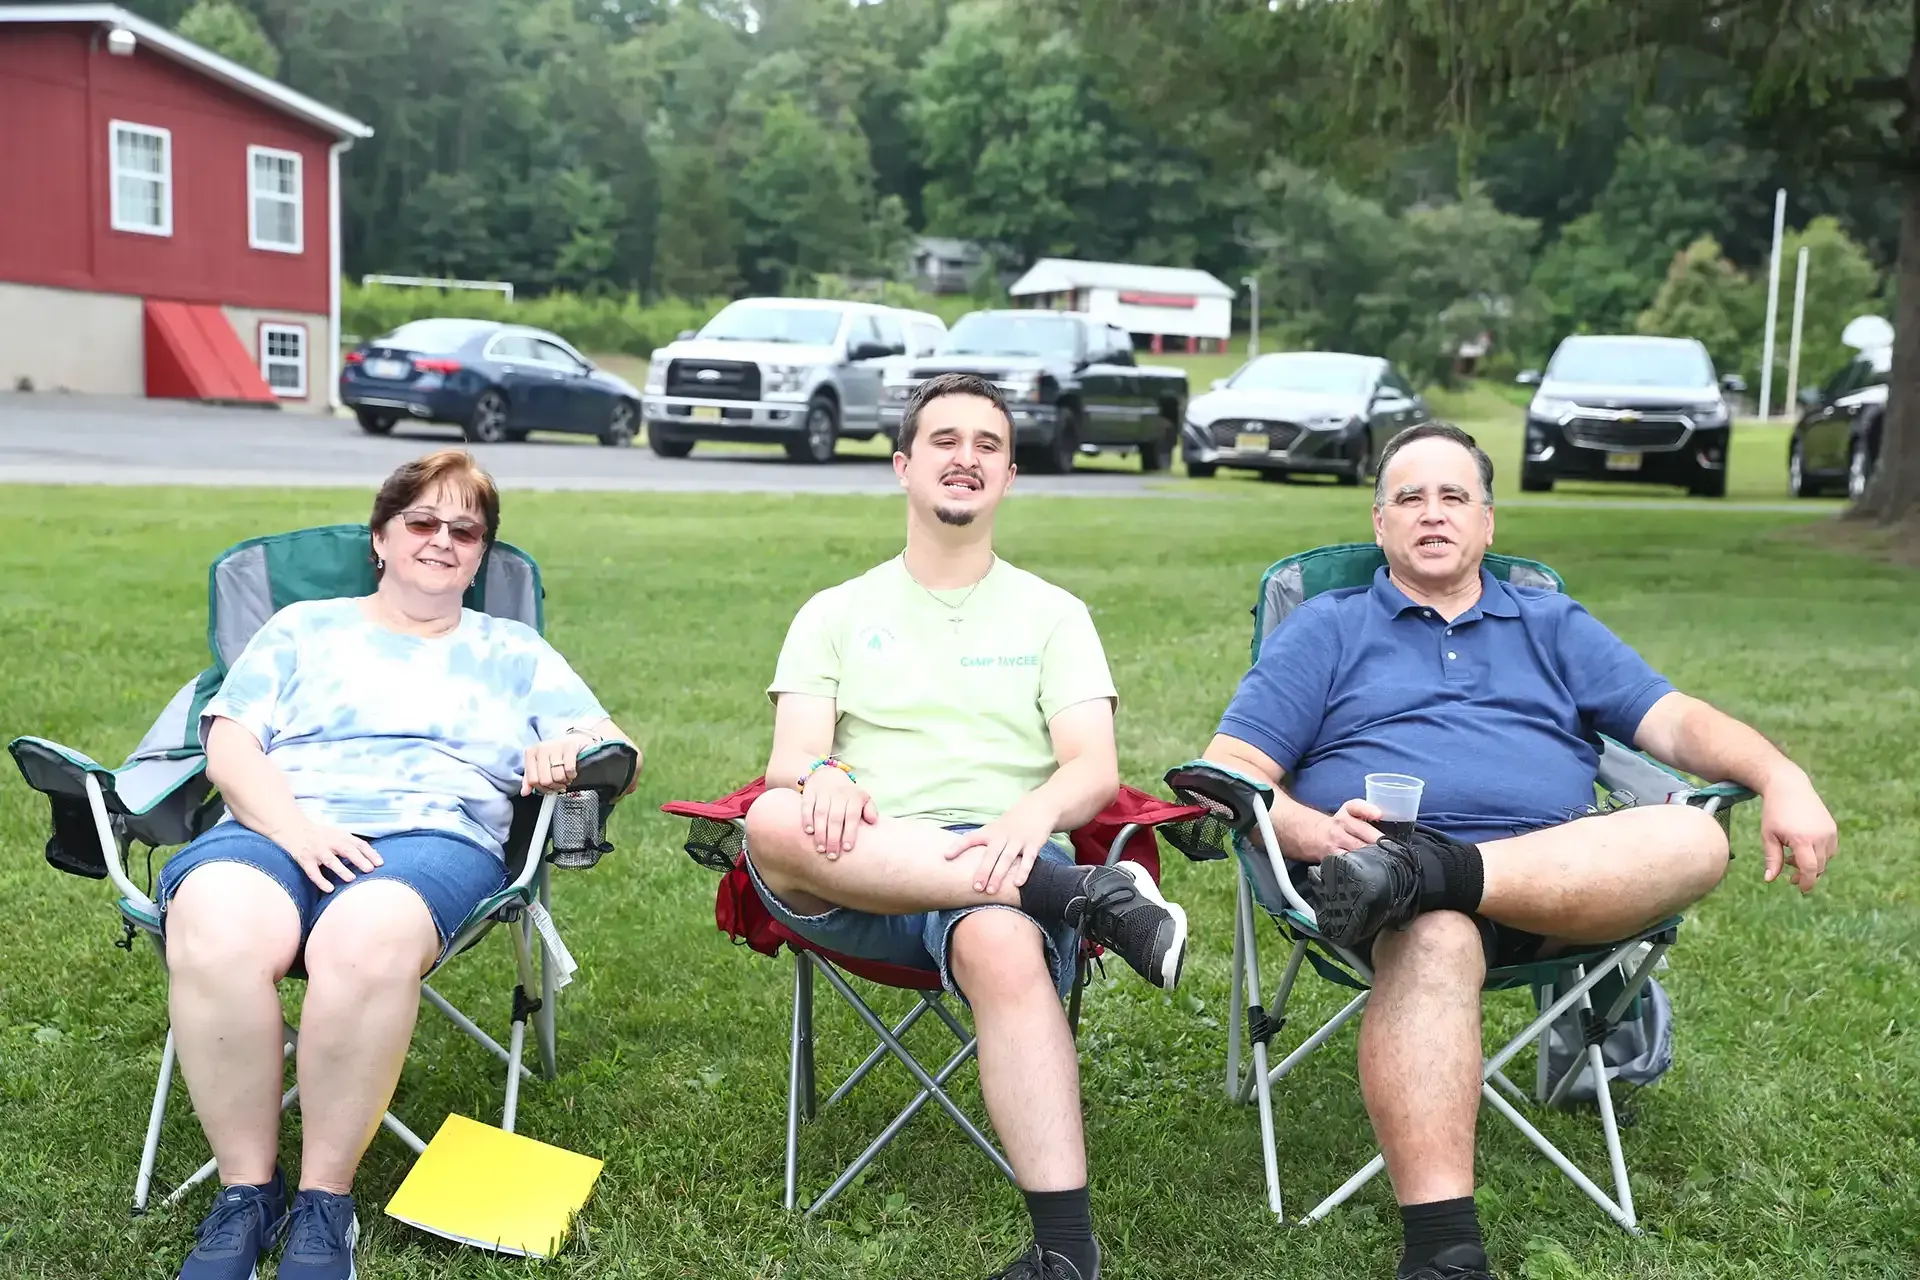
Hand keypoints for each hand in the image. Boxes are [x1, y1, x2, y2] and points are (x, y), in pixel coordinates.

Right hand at [274, 821, 380, 892]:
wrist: (292, 828)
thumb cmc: (319, 835)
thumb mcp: (337, 835)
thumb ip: (351, 844)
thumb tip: (371, 858)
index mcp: (340, 836)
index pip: (358, 844)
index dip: (370, 853)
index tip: (380, 863)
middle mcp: (330, 842)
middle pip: (347, 850)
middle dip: (359, 859)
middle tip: (370, 869)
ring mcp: (316, 851)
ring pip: (330, 860)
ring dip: (341, 869)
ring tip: (351, 878)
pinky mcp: (304, 859)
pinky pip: (313, 872)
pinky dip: (321, 881)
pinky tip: (329, 889)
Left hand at [521, 733, 594, 795]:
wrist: (572, 741)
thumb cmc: (554, 755)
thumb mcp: (538, 766)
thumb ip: (530, 780)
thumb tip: (524, 792)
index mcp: (531, 753)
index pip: (533, 780)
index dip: (542, 788)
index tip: (548, 787)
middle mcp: (541, 748)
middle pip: (545, 780)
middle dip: (554, 786)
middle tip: (559, 784)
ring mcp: (555, 746)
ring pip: (558, 777)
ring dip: (564, 781)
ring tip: (565, 776)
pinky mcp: (569, 747)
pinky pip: (569, 770)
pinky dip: (571, 775)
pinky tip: (571, 772)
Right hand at [801, 766, 876, 858]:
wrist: (827, 773)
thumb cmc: (848, 793)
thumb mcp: (863, 797)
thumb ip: (870, 809)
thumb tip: (874, 822)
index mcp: (853, 797)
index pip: (851, 816)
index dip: (850, 832)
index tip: (847, 848)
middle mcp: (838, 794)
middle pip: (835, 818)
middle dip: (833, 838)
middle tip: (832, 855)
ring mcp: (822, 793)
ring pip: (820, 814)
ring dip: (820, 832)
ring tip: (820, 849)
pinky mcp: (809, 793)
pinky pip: (807, 806)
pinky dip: (807, 819)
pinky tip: (809, 832)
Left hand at [946, 801, 1058, 894]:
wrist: (1037, 808)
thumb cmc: (1009, 824)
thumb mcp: (993, 828)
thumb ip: (978, 843)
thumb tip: (954, 858)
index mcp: (989, 832)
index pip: (970, 838)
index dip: (958, 846)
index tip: (946, 856)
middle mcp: (1002, 836)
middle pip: (991, 854)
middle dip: (983, 871)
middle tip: (975, 887)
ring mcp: (1018, 840)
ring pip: (1007, 858)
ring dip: (999, 874)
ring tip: (991, 891)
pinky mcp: (1033, 844)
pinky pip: (1028, 859)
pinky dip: (1024, 871)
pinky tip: (1018, 883)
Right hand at [1294, 799, 1384, 863]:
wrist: (1318, 835)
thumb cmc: (1343, 824)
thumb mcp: (1352, 811)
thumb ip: (1370, 814)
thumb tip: (1392, 824)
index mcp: (1348, 811)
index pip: (1356, 807)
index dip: (1368, 810)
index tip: (1378, 815)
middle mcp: (1340, 824)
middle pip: (1362, 831)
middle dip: (1378, 840)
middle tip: (1392, 846)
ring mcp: (1335, 841)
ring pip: (1356, 848)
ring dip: (1372, 854)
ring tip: (1384, 859)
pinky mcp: (1331, 857)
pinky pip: (1348, 862)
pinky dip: (1360, 866)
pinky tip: (1369, 869)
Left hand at [1760, 771, 1837, 892]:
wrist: (1789, 787)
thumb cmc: (1774, 812)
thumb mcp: (1768, 835)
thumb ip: (1772, 858)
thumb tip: (1769, 880)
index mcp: (1802, 839)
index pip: (1809, 868)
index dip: (1806, 881)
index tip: (1800, 888)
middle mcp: (1820, 836)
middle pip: (1818, 866)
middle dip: (1806, 875)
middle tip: (1791, 877)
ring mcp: (1829, 831)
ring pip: (1826, 859)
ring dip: (1812, 864)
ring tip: (1792, 858)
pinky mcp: (1832, 828)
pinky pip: (1830, 849)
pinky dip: (1819, 854)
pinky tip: (1803, 849)